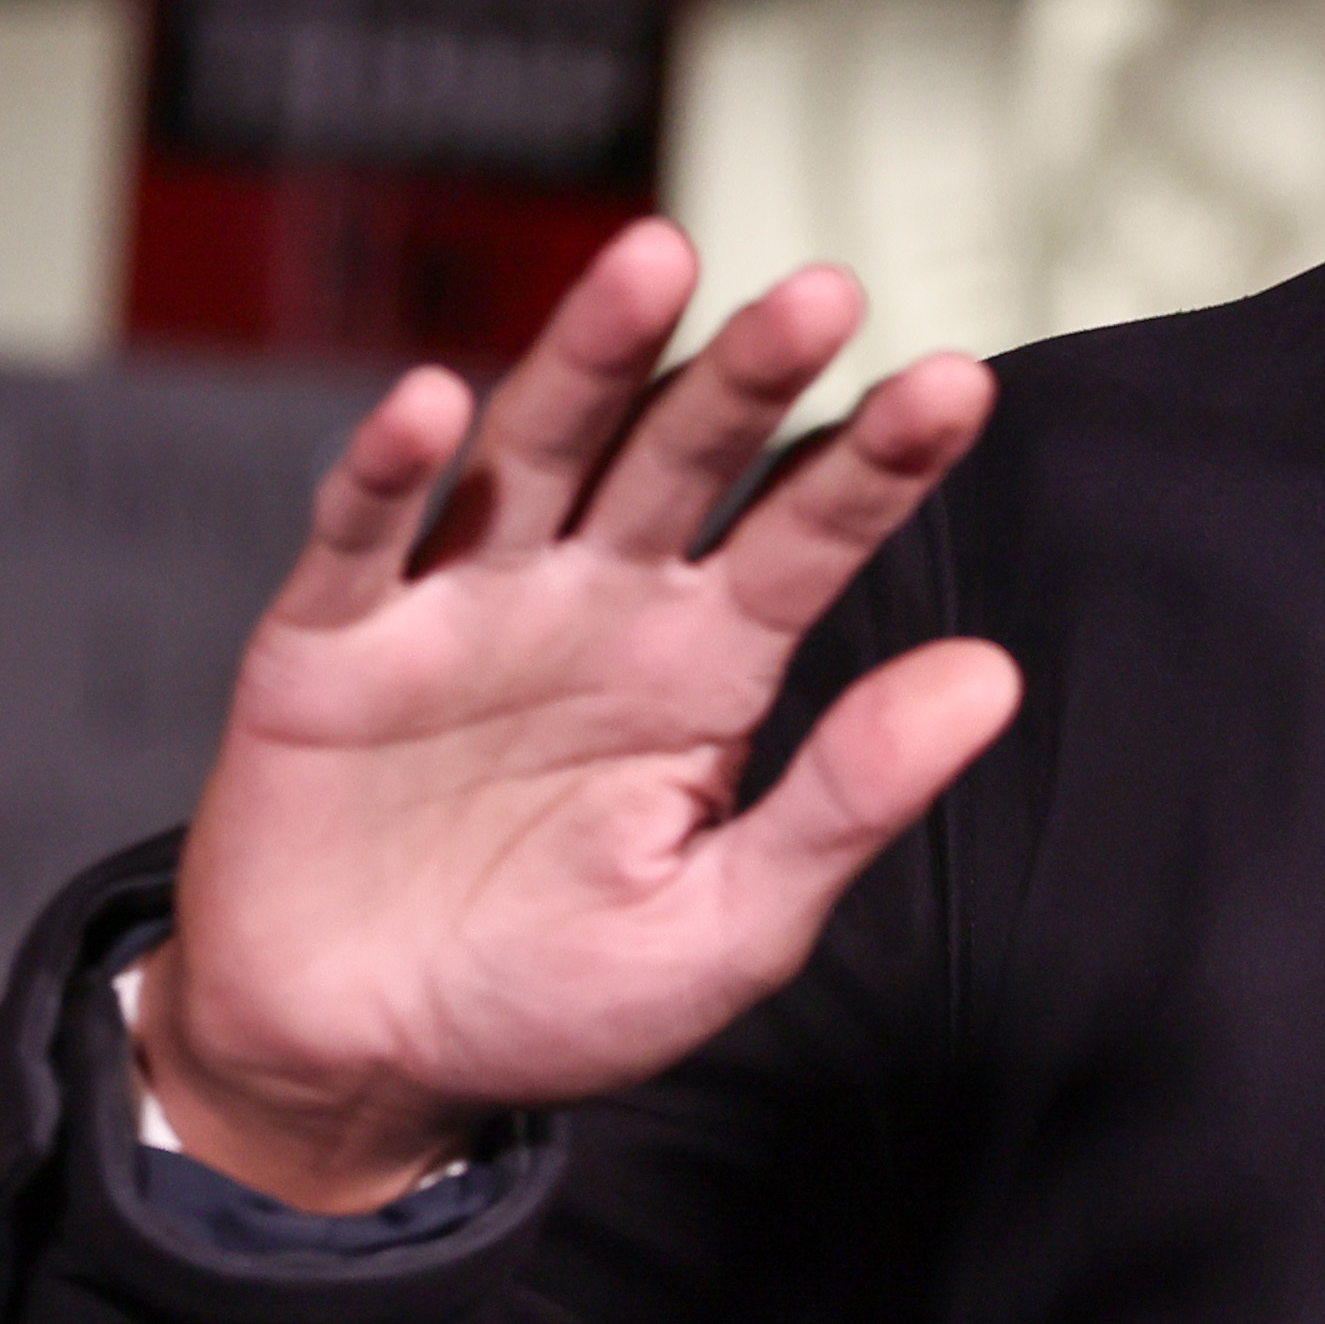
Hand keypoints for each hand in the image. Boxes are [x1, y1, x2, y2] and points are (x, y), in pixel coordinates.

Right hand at [140, 222, 1018, 1212]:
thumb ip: (850, 798)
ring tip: (654, 263)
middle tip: (823, 295)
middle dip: (748, 373)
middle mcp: (595, 603)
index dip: (880, 462)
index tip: (959, 387)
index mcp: (706, 663)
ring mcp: (463, 607)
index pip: (810, 535)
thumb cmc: (554, 993)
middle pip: (681, 456)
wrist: (361, 1060)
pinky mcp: (331, 643)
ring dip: (589, 355)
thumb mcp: (730, 923)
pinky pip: (360, 538)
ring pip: (534, 450)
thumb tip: (994, 677)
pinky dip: (384, 468)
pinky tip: (424, 404)